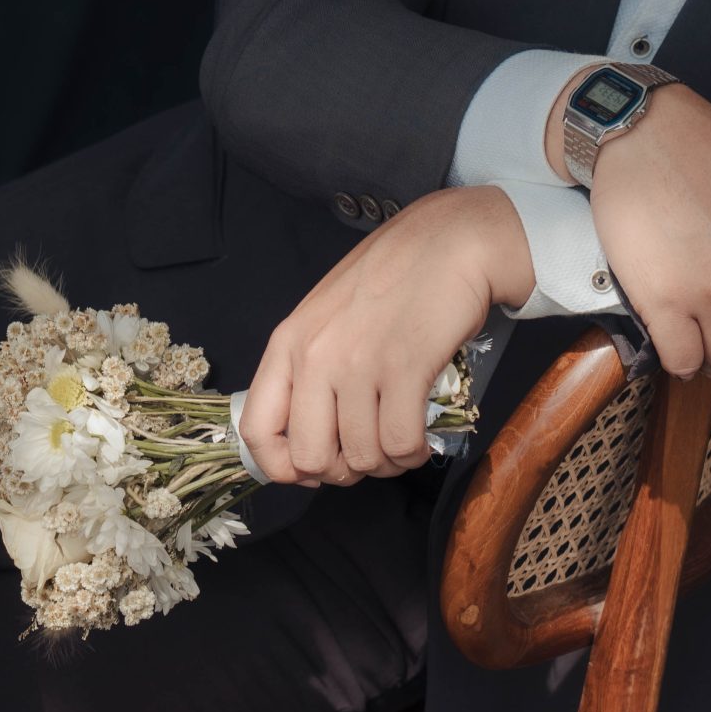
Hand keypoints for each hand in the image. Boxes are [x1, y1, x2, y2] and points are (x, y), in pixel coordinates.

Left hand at [239, 187, 533, 486]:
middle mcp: (315, 356)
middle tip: (366, 452)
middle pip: (311, 459)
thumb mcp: (326, 316)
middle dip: (342, 471)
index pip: (257, 430)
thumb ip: (306, 370)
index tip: (310, 469)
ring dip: (385, 463)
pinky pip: (399, 445)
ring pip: (362, 457)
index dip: (282, 467)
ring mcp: (359, 363)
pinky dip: (411, 454)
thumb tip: (303, 440)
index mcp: (288, 344)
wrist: (454, 240)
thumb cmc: (393, 279)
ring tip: (400, 440)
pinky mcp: (405, 368)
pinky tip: (419, 439)